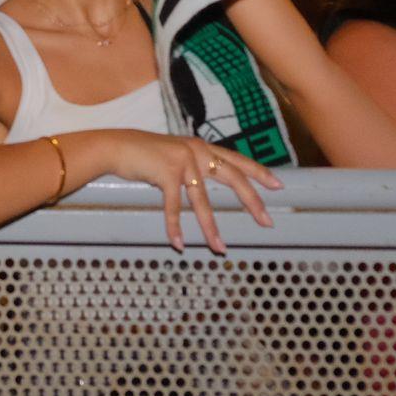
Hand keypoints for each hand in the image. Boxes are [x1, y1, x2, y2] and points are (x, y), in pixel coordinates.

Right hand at [112, 131, 277, 254]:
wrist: (116, 146)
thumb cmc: (144, 153)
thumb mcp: (174, 154)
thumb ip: (192, 164)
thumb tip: (205, 182)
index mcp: (201, 146)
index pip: (237, 159)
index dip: (259, 172)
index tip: (279, 185)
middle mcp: (196, 150)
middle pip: (232, 177)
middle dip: (252, 201)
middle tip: (267, 221)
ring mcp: (182, 161)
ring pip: (202, 200)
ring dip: (210, 227)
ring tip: (219, 248)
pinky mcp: (165, 172)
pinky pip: (174, 206)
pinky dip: (175, 227)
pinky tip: (178, 243)